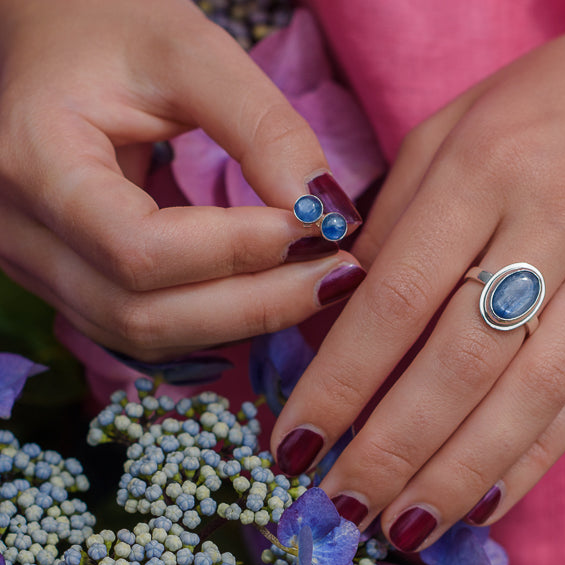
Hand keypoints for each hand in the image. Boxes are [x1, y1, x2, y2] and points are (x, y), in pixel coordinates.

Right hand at [0, 0, 362, 360]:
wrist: (53, 42)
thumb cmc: (112, 30)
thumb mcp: (192, 53)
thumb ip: (264, 130)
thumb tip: (327, 214)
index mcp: (34, 160)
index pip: (140, 248)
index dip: (239, 251)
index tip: (318, 228)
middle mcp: (16, 231)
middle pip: (142, 314)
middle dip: (255, 304)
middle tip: (335, 275)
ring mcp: (35, 267)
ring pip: (145, 335)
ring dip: (241, 321)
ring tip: (312, 284)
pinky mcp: (70, 283)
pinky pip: (146, 331)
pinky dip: (215, 322)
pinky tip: (267, 292)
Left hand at [271, 0, 564, 549]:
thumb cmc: (555, 99)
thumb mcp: (453, 131)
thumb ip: (393, 222)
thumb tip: (337, 316)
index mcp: (482, 169)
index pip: (392, 301)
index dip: (338, 385)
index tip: (296, 443)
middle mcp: (552, 224)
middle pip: (456, 366)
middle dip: (389, 450)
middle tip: (339, 508)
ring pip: (524, 399)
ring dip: (455, 477)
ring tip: (401, 528)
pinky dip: (531, 460)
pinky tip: (485, 505)